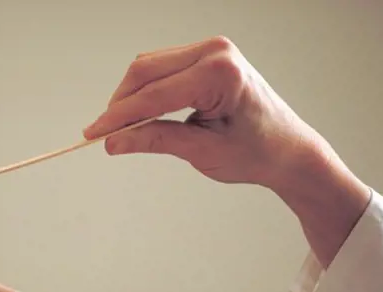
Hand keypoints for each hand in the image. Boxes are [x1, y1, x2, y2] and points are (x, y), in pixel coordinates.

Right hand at [85, 36, 370, 266]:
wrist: (288, 149)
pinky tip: (139, 112)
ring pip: (149, 67)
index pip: (154, 94)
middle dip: (119, 104)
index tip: (94, 134)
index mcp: (220, 73)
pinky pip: (162, 67)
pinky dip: (145, 89)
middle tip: (102, 133)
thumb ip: (155, 140)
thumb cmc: (256, 152)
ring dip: (130, 96)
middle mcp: (216, 51)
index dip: (118, 116)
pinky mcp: (206, 56)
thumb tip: (114, 142)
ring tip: (120, 127)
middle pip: (145, 71)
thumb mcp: (202, 151)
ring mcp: (211, 49)